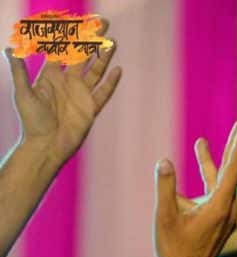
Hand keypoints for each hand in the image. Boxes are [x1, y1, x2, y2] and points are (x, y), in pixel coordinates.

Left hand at [3, 22, 121, 170]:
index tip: (77, 22)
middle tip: (102, 24)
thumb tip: (10, 48)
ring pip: (96, 70)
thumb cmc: (32, 121)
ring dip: (103, 56)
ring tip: (112, 42)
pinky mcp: (91, 108)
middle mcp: (67, 82)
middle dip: (91, 40)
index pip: (62, 51)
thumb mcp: (23, 93)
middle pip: (82, 56)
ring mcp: (81, 94)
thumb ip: (19, 71)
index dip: (69, 36)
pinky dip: (111, 82)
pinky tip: (118, 70)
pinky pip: (104, 92)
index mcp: (51, 76)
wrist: (47, 146)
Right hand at [154, 120, 236, 256]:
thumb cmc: (175, 250)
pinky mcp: (217, 221)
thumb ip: (165, 187)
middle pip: (233, 172)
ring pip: (222, 183)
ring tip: (202, 143)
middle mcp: (228, 210)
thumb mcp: (165, 216)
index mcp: (220, 207)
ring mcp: (224, 216)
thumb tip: (164, 161)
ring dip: (213, 163)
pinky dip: (207, 178)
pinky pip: (215, 193)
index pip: (233, 169)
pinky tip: (194, 168)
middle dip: (235, 147)